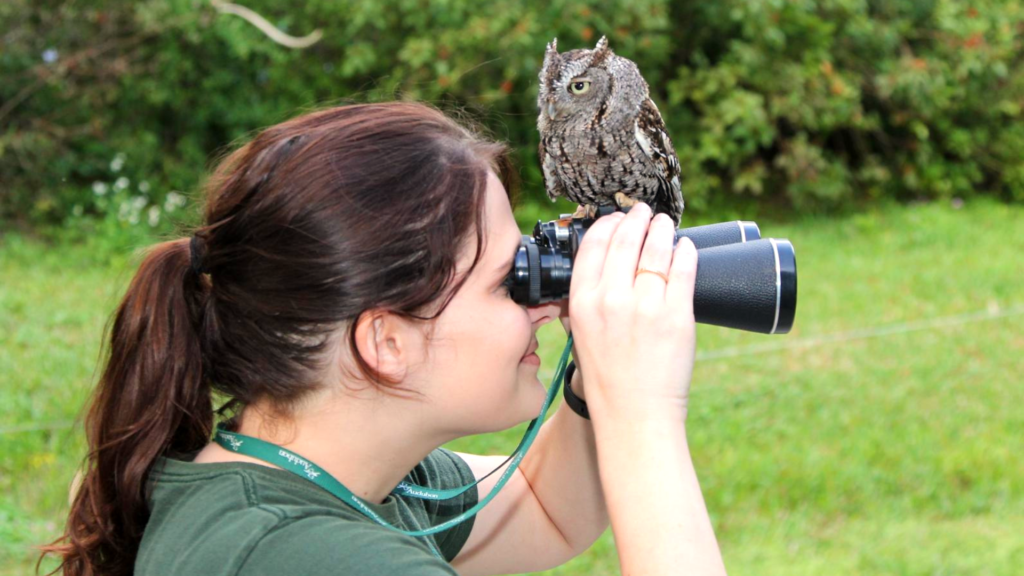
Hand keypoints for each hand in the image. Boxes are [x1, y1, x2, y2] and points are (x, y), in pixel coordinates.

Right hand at [566, 202, 697, 422]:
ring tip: (666, 224)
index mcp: (583, 304)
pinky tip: (686, 247)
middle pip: (626, 241)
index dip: (608, 225)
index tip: (617, 218)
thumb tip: (602, 272)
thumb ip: (586, 304)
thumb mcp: (581, 337)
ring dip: (662, 230)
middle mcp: (612, 300)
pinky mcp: (677, 316)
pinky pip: (684, 271)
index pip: (594, 247)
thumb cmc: (608, 381)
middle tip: (645, 211)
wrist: (634, 415)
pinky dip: (685, 253)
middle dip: (637, 219)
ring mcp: (646, 306)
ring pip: (657, 250)